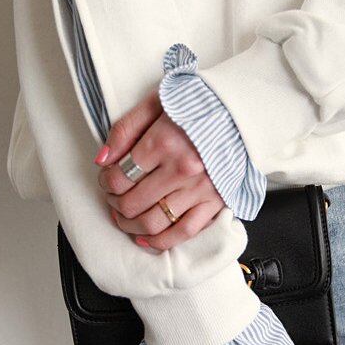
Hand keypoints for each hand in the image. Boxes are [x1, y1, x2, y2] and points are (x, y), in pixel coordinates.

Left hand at [95, 91, 225, 250]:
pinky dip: (161, 242)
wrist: (242, 113)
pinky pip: (184, 232)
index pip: (119, 177)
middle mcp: (182, 169)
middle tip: (114, 198)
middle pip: (132, 203)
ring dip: (131, 226)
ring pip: (153, 223)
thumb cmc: (199, 105)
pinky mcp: (216, 202)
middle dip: (115, 205)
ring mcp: (200, 189)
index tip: (107, 178)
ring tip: (125, 218)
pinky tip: (146, 240)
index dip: (106, 181)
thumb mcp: (157, 102)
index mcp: (164, 142)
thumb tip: (102, 159)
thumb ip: (126, 129)